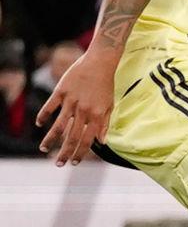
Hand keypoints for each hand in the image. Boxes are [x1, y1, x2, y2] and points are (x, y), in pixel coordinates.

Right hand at [37, 48, 117, 165]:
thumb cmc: (106, 84)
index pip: (87, 139)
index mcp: (97, 115)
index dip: (80, 152)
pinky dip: (43, 115)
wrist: (100, 62)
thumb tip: (102, 142)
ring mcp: (71, 101)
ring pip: (58, 124)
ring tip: (44, 149)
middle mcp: (84, 110)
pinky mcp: (61, 91)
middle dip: (65, 152)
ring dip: (51, 139)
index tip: (74, 163)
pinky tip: (39, 124)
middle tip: (58, 164)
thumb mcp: (110, 104)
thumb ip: (105, 124)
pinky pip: (50, 105)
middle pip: (72, 136)